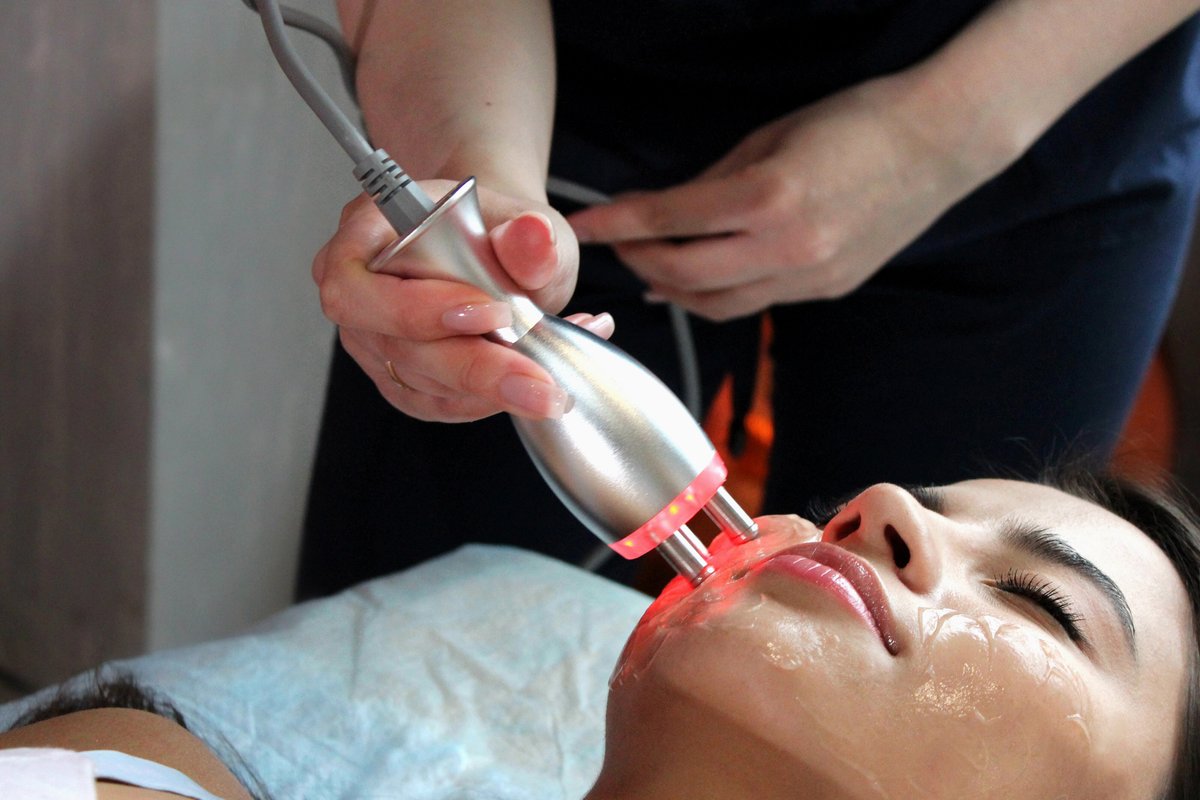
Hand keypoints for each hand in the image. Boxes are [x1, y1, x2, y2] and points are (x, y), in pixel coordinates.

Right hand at [312, 180, 606, 421]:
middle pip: (396, 346)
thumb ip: (528, 238)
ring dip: (495, 384)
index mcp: (367, 231)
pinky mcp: (400, 378)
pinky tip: (530, 381)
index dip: (417, 308)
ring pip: (421, 383)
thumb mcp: (525, 221)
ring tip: (555, 368)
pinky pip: (439, 404)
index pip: (357, 283)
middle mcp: (359, 290)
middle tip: (541, 379)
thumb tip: (533, 235)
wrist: (500, 251)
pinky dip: (490, 399)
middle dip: (475, 367)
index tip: (494, 313)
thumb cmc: (498, 228)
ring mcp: (374, 340)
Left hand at [566, 76, 983, 319]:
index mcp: (769, 196)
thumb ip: (712, 183)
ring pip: (716, 305)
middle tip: (620, 245)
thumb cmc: (856, 123)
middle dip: (639, 262)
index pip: (669, 220)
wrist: (940, 144)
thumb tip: (662, 213)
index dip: (618, 225)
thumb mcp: (771, 137)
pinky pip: (754, 303)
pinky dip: (717, 294)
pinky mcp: (825, 291)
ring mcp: (809, 278)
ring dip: (673, 290)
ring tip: (653, 267)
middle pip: (683, 277)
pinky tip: (703, 278)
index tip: (585, 225)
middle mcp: (787, 248)